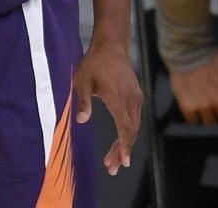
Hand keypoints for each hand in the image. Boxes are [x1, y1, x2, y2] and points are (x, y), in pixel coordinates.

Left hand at [73, 42, 141, 175]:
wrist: (111, 47)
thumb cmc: (93, 64)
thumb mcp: (82, 80)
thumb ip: (83, 101)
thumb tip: (81, 121)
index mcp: (117, 98)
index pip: (124, 128)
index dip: (124, 146)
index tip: (123, 162)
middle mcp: (131, 101)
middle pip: (130, 132)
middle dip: (121, 151)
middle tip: (112, 168)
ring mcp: (136, 100)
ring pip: (134, 128)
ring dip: (125, 144)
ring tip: (113, 160)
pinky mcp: (136, 98)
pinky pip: (134, 120)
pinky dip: (128, 133)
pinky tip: (120, 142)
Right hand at [169, 50, 217, 125]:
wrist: (186, 51)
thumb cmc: (209, 57)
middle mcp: (215, 103)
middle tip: (217, 112)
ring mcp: (200, 105)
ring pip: (207, 124)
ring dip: (207, 119)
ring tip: (206, 112)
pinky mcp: (186, 104)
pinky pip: (192, 120)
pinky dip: (194, 118)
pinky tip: (195, 111)